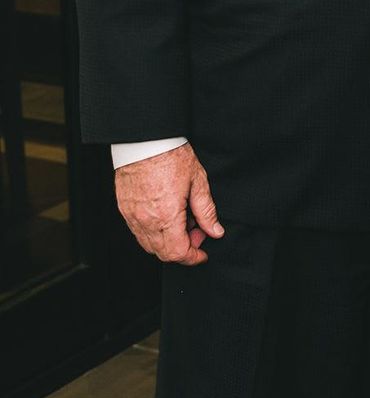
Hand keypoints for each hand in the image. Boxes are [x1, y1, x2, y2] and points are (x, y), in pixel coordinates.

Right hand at [114, 142, 223, 265]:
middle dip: (183, 250)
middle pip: (163, 253)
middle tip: (197, 231)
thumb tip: (215, 231)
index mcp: (166, 216)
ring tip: (183, 220)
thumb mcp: (197, 181)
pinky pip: (139, 232)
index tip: (203, 253)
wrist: (145, 140)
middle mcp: (146, 221)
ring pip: (149, 245)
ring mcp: (133, 217)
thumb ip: (206, 210)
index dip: (193, 257)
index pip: (178, 253)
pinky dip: (154, 233)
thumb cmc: (171, 155)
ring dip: (168, 242)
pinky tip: (166, 216)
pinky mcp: (125, 210)